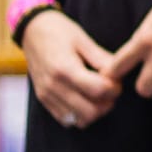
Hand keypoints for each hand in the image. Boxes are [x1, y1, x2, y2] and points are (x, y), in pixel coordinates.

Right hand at [22, 8, 120, 128]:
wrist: (32, 31)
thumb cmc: (60, 32)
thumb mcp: (83, 40)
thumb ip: (102, 60)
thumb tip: (119, 75)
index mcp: (64, 68)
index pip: (98, 90)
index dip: (114, 88)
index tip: (116, 80)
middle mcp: (53, 86)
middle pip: (90, 112)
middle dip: (107, 103)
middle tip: (110, 90)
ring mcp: (46, 95)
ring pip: (79, 121)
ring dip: (94, 112)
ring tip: (98, 95)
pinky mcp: (43, 100)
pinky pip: (66, 120)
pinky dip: (80, 114)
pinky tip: (84, 99)